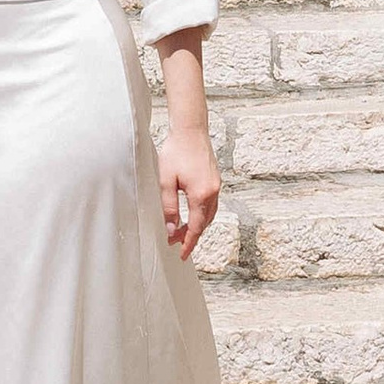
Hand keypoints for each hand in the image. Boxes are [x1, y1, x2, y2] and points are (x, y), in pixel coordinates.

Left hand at [157, 116, 220, 258]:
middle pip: (204, 223)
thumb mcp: (166, 182)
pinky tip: (192, 213)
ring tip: (181, 230)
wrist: (191, 129)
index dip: (189, 244)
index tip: (182, 255)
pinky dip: (202, 214)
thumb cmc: (176, 151)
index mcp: (201, 194)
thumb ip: (169, 208)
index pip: (196, 228)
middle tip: (175, 243)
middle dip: (191, 235)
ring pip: (209, 214)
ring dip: (197, 225)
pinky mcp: (215, 179)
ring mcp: (216, 185)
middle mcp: (213, 192)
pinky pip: (211, 204)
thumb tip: (172, 229)